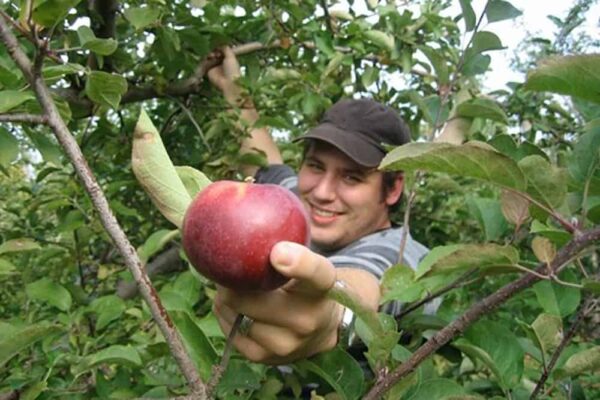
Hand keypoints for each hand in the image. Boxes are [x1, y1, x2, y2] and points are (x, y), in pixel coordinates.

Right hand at [207, 46, 242, 104]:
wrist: (228, 84)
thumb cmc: (233, 70)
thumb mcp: (231, 57)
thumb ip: (226, 49)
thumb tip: (221, 44)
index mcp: (228, 59)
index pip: (221, 50)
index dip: (218, 47)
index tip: (217, 45)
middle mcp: (220, 63)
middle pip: (213, 53)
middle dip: (213, 51)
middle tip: (215, 52)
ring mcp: (214, 67)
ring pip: (208, 57)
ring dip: (209, 55)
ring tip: (212, 56)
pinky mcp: (208, 71)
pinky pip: (204, 63)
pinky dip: (205, 60)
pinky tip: (209, 58)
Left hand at [213, 241, 343, 363]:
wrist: (321, 329)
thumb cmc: (306, 286)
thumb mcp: (309, 264)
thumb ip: (286, 250)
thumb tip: (241, 235)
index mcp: (323, 286)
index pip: (315, 273)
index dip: (297, 263)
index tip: (278, 253)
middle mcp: (309, 319)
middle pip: (255, 298)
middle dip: (234, 282)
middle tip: (229, 270)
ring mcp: (287, 343)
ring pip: (238, 314)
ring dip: (227, 299)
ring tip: (234, 290)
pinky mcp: (265, 358)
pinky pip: (230, 331)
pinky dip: (226, 315)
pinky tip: (235, 308)